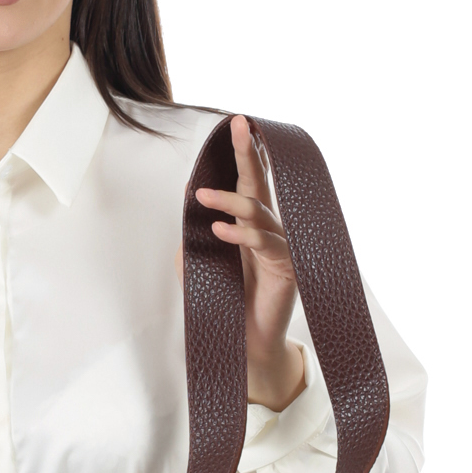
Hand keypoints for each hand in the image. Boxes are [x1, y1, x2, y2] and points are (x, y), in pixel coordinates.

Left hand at [178, 114, 305, 410]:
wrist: (246, 347)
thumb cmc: (227, 307)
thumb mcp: (201, 273)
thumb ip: (194, 244)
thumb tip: (184, 211)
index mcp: (249, 227)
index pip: (246, 184)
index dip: (241, 155)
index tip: (233, 125)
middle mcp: (267, 232)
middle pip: (259, 185)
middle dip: (248, 153)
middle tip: (238, 125)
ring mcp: (280, 248)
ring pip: (258, 213)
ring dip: (230, 202)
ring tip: (204, 196)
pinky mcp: (287, 269)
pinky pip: (265, 245)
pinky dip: (242, 237)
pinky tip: (221, 232)